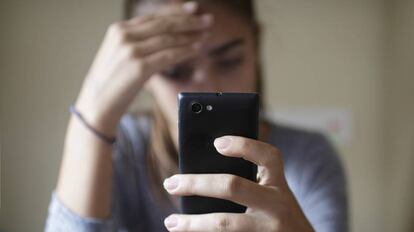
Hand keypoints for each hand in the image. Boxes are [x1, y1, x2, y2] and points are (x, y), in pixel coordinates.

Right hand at [75, 2, 211, 134]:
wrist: (97, 103)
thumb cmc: (112, 80)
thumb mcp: (120, 53)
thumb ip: (138, 40)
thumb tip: (165, 35)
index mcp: (119, 29)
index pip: (154, 16)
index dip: (176, 11)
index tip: (194, 9)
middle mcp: (124, 36)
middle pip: (164, 24)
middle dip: (189, 21)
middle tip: (207, 21)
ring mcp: (131, 51)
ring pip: (169, 39)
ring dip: (191, 36)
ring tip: (206, 35)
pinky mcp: (139, 67)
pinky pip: (169, 56)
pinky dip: (185, 51)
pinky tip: (197, 49)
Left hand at [163, 136, 313, 231]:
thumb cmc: (278, 214)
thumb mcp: (273, 194)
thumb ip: (250, 180)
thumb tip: (202, 171)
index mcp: (279, 184)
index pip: (268, 156)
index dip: (244, 145)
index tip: (217, 143)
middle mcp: (277, 205)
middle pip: (233, 187)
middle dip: (197, 184)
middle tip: (171, 184)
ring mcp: (268, 229)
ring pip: (224, 223)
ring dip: (193, 223)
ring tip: (172, 222)